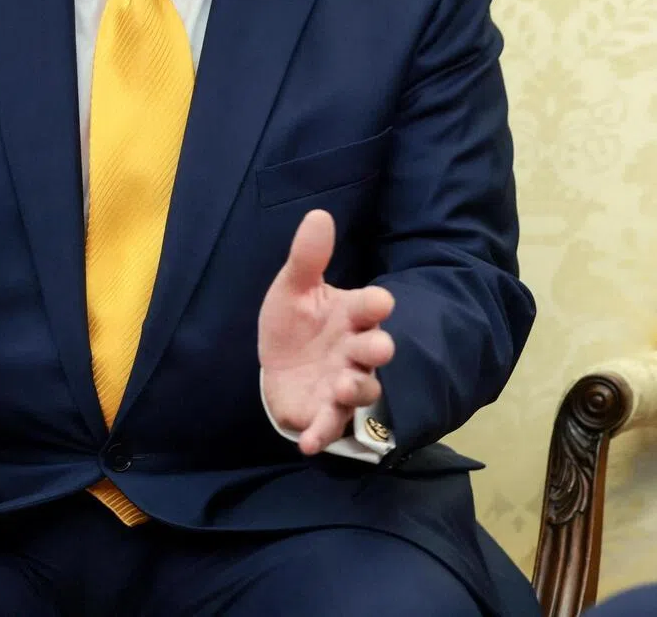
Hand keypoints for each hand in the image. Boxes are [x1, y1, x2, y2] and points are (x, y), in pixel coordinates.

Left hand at [259, 210, 395, 455]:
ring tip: (344, 384)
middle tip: (377, 346)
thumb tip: (319, 214)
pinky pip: (328, 424)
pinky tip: (308, 442)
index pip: (371, 307)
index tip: (377, 301)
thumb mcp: (294, 288)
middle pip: (375, 350)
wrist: (279, 363)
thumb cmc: (296, 322)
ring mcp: (342, 383)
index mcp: (350, 315)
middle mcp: (354, 350)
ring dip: (357, 388)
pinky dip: (321, 434)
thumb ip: (307, 257)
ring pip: (362, 388)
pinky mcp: (324, 411)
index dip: (374, 304)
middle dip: (377, 348)